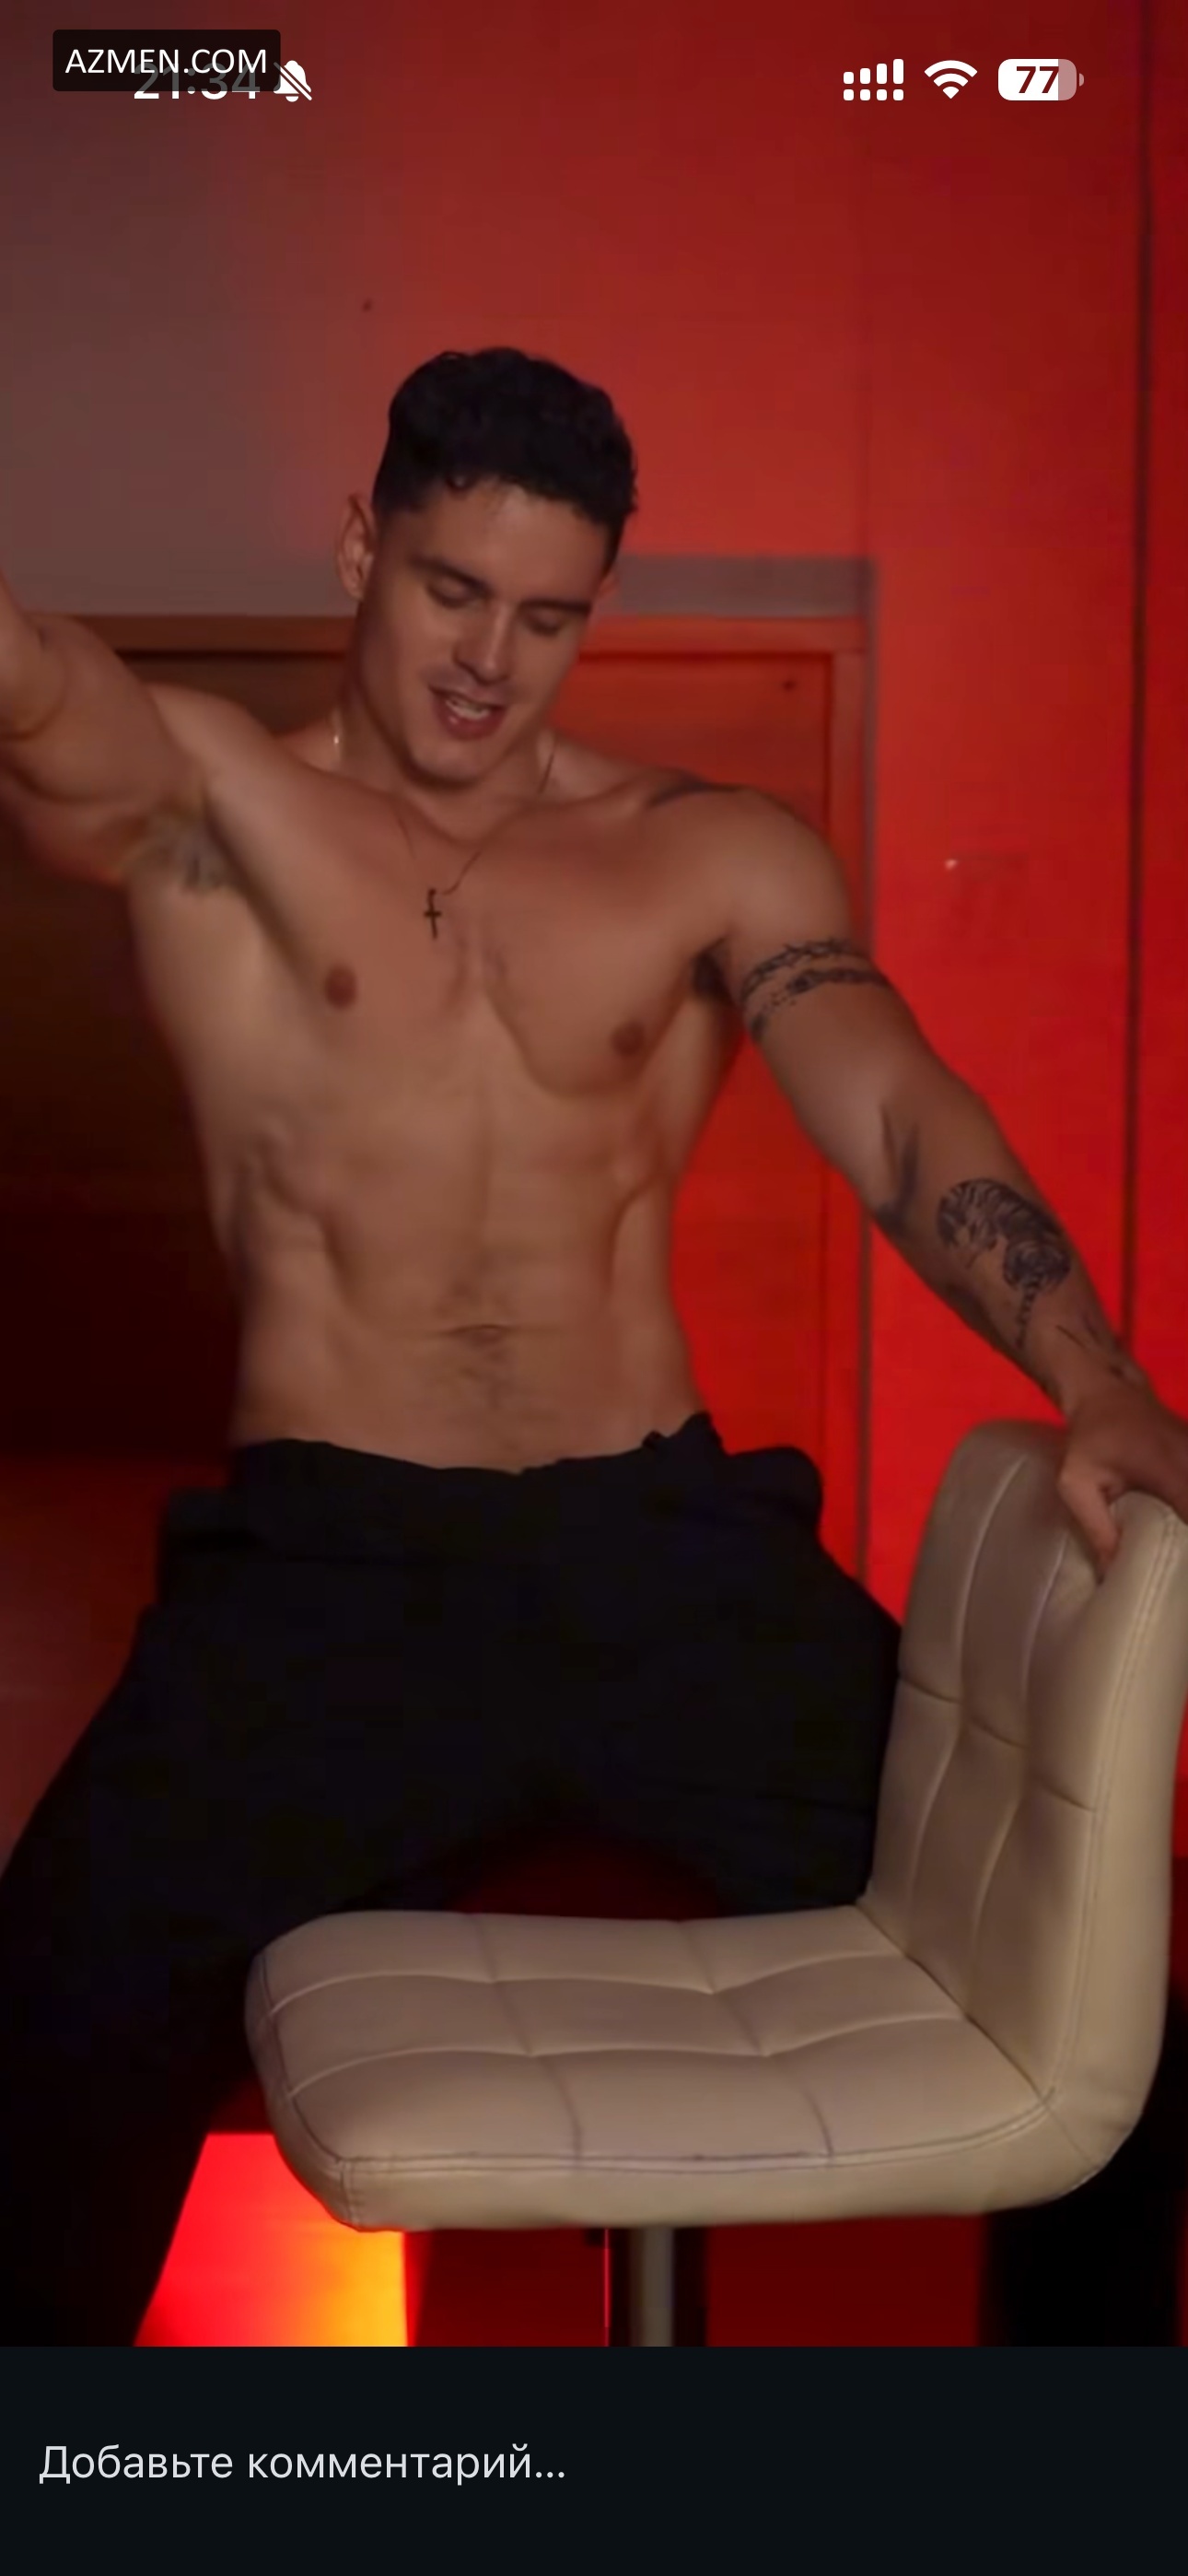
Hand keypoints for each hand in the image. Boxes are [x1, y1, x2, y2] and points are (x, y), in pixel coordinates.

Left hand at [1057, 1379, 1187, 1581]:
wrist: (1105, 1392)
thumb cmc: (1087, 1439)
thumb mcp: (1077, 1483)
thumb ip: (1097, 1528)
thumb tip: (1109, 1575)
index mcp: (1167, 1470)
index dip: (1187, 1546)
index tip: (1179, 1567)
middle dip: (1187, 1540)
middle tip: (1176, 1569)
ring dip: (1187, 1523)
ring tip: (1175, 1552)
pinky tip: (1177, 1524)